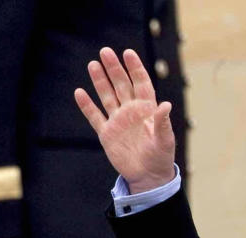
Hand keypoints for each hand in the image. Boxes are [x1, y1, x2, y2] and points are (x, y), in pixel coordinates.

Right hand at [74, 48, 175, 193]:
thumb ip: (163, 123)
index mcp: (147, 110)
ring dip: (100, 81)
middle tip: (105, 51)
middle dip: (114, 68)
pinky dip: (87, 106)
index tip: (128, 53)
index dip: (135, 68)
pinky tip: (79, 93)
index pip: (141, 84)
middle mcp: (131, 112)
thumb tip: (166, 104)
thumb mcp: (165, 141)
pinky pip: (95, 116)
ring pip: (107, 96)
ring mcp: (118, 121)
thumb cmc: (161, 157)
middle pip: (121, 85)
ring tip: (93, 64)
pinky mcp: (107, 134)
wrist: (149, 177)